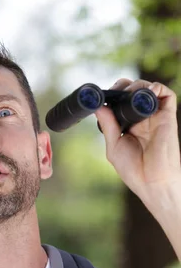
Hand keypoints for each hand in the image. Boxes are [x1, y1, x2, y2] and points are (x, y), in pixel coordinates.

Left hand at [95, 78, 180, 207]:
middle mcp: (142, 119)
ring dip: (138, 85)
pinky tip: (146, 92)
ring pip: (148, 90)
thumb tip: (98, 106)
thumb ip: (108, 125)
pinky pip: (166, 95)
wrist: (152, 182)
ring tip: (128, 93)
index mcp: (129, 126)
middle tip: (114, 90)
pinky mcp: (168, 116)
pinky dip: (157, 87)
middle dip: (124, 86)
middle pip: (134, 92)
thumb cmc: (134, 170)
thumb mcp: (114, 147)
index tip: (101, 95)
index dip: (113, 94)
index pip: (121, 102)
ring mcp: (155, 117)